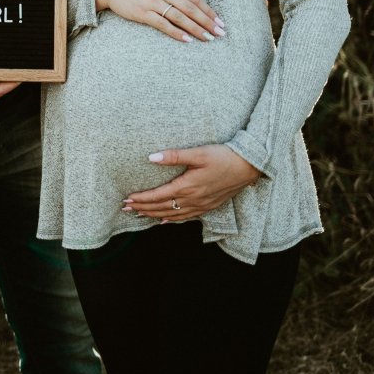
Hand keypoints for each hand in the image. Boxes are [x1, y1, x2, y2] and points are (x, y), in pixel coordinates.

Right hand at [95, 0, 224, 42]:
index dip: (208, 10)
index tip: (219, 21)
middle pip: (190, 8)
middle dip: (207, 21)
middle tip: (220, 33)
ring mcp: (152, 2)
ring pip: (179, 17)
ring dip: (196, 29)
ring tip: (208, 38)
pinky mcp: (142, 13)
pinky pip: (162, 24)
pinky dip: (175, 32)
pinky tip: (186, 39)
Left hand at [122, 144, 260, 220]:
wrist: (248, 167)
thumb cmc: (223, 157)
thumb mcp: (198, 153)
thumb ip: (174, 156)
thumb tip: (151, 157)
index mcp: (187, 187)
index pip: (157, 196)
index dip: (141, 199)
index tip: (127, 200)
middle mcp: (192, 200)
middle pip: (161, 208)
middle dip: (142, 209)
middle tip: (126, 209)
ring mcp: (201, 206)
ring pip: (172, 215)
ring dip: (154, 215)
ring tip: (139, 215)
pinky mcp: (208, 206)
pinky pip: (186, 217)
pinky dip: (172, 220)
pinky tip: (165, 221)